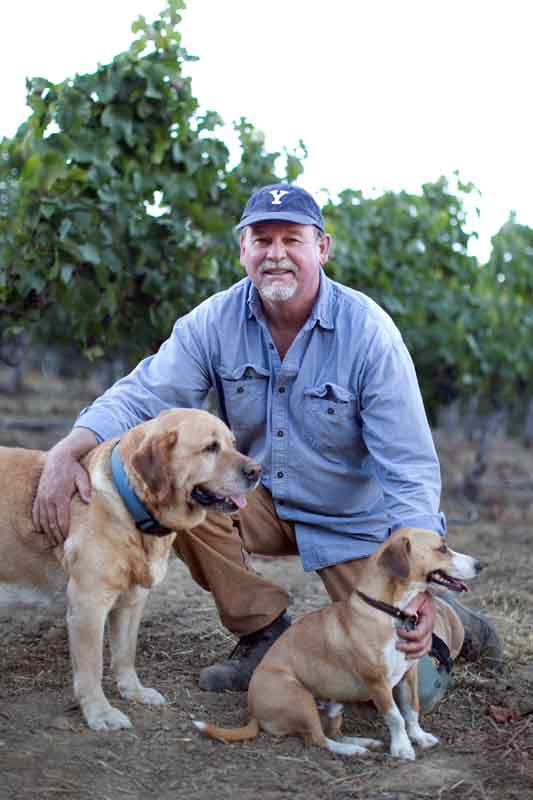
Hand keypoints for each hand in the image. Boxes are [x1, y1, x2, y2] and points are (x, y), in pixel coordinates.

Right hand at [32, 429, 96, 545]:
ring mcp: (42, 498)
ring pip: (43, 520)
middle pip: (51, 523)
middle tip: (62, 544)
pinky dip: (38, 522)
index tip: (68, 539)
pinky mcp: (39, 496)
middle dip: (56, 535)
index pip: (61, 519)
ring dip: (47, 531)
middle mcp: (49, 499)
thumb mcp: (82, 476)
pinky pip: (36, 512)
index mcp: (60, 496)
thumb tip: (88, 501)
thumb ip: (85, 489)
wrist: (59, 458)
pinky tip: (41, 530)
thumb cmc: (73, 468)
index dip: (64, 531)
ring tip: (53, 541)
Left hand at [395, 591, 434, 659]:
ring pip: (425, 649)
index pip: (419, 633)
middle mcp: (430, 629)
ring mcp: (429, 634)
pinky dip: (418, 654)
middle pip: (422, 644)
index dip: (408, 635)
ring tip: (403, 655)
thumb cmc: (424, 598)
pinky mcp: (427, 636)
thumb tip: (406, 613)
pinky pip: (425, 649)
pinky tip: (408, 655)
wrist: (430, 598)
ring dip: (414, 654)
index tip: (398, 630)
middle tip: (396, 645)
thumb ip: (413, 604)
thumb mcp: (420, 597)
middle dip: (408, 647)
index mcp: (428, 621)